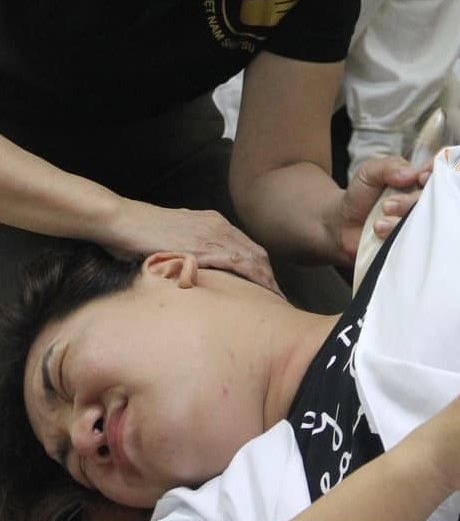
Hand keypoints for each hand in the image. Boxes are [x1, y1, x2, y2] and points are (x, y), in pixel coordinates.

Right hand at [104, 199, 279, 295]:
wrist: (120, 219)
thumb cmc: (136, 233)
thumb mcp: (169, 241)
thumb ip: (183, 252)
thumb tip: (186, 271)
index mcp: (212, 224)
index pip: (246, 248)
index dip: (259, 267)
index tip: (268, 285)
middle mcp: (218, 226)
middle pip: (255, 253)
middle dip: (269, 276)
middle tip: (278, 298)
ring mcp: (211, 234)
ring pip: (251, 258)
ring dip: (266, 280)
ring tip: (276, 300)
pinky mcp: (202, 246)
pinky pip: (236, 262)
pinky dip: (252, 277)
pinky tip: (260, 292)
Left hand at [333, 154, 427, 260]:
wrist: (341, 226)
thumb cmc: (360, 195)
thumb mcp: (370, 171)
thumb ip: (390, 166)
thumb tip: (413, 173)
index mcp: (418, 180)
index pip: (438, 173)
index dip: (435, 175)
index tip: (420, 178)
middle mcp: (423, 201)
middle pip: (433, 199)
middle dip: (410, 201)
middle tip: (387, 205)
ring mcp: (419, 223)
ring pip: (424, 221)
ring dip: (400, 219)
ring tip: (378, 222)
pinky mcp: (411, 242)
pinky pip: (414, 241)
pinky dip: (396, 234)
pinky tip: (379, 230)